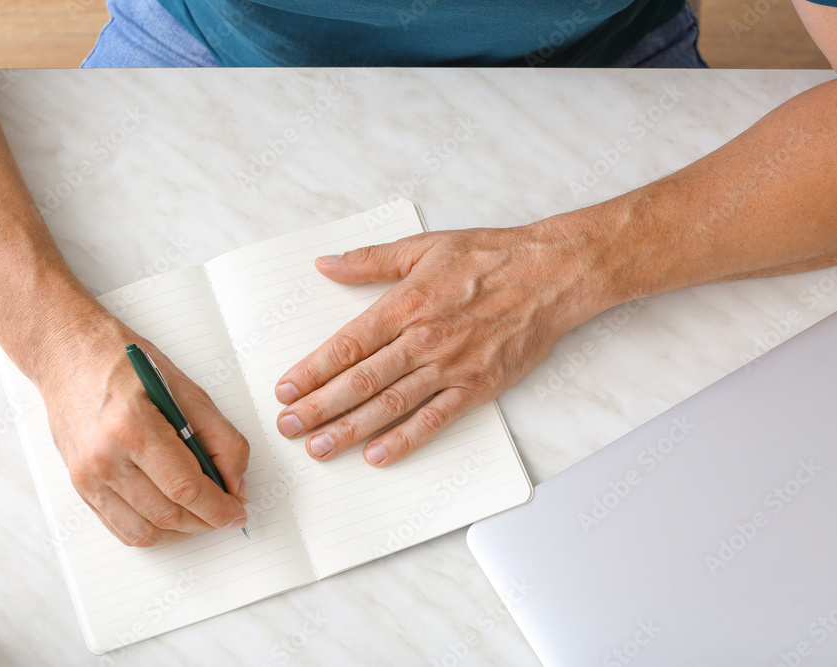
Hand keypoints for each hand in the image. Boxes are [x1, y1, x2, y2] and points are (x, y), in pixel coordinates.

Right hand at [36, 317, 248, 546]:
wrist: (68, 355)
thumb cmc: (125, 364)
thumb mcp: (186, 390)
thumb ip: (220, 438)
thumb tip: (235, 483)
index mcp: (133, 426)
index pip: (185, 488)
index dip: (218, 508)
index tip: (236, 512)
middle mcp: (104, 457)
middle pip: (167, 514)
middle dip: (206, 521)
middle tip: (226, 512)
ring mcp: (87, 476)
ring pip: (145, 531)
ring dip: (181, 532)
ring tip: (200, 516)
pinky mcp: (79, 486)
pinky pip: (120, 528)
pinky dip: (153, 531)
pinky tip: (171, 517)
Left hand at [274, 218, 611, 466]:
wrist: (551, 275)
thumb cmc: (488, 258)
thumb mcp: (422, 248)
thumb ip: (369, 261)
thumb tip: (325, 264)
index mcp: (405, 305)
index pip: (346, 345)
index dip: (312, 371)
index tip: (285, 390)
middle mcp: (423, 339)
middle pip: (360, 381)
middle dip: (318, 408)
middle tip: (287, 428)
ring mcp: (450, 367)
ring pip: (389, 405)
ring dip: (349, 430)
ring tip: (318, 448)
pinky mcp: (477, 387)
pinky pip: (434, 420)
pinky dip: (405, 440)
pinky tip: (377, 456)